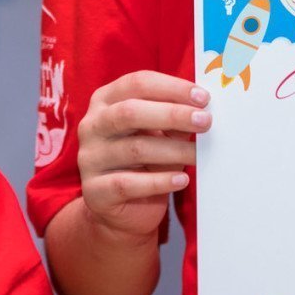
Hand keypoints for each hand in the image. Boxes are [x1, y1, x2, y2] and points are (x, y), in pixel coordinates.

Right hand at [77, 70, 210, 239]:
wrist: (122, 211)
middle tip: (205, 121)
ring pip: (135, 149)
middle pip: (130, 112)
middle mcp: (92, 125)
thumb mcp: (159, 134)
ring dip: (174, 151)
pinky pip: (129, 183)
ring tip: (198, 155)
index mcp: (106, 100)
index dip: (172, 88)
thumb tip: (202, 110)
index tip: (203, 98)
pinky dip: (160, 181)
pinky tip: (181, 180)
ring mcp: (90, 158)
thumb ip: (174, 120)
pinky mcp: (94, 191)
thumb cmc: (144, 162)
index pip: (137, 83)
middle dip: (172, 114)